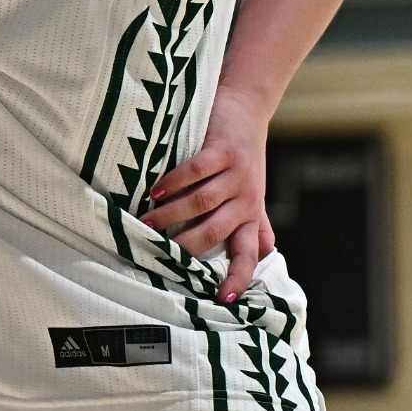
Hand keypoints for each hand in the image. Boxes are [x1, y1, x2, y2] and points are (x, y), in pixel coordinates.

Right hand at [140, 91, 274, 303]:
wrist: (248, 109)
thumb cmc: (245, 158)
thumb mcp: (253, 195)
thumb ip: (256, 225)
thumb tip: (265, 256)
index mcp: (251, 215)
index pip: (249, 253)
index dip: (238, 277)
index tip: (223, 300)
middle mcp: (247, 199)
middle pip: (216, 232)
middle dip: (186, 247)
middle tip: (157, 256)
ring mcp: (237, 174)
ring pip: (202, 203)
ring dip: (172, 216)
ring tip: (146, 223)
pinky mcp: (224, 150)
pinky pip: (197, 170)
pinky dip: (175, 182)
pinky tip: (156, 191)